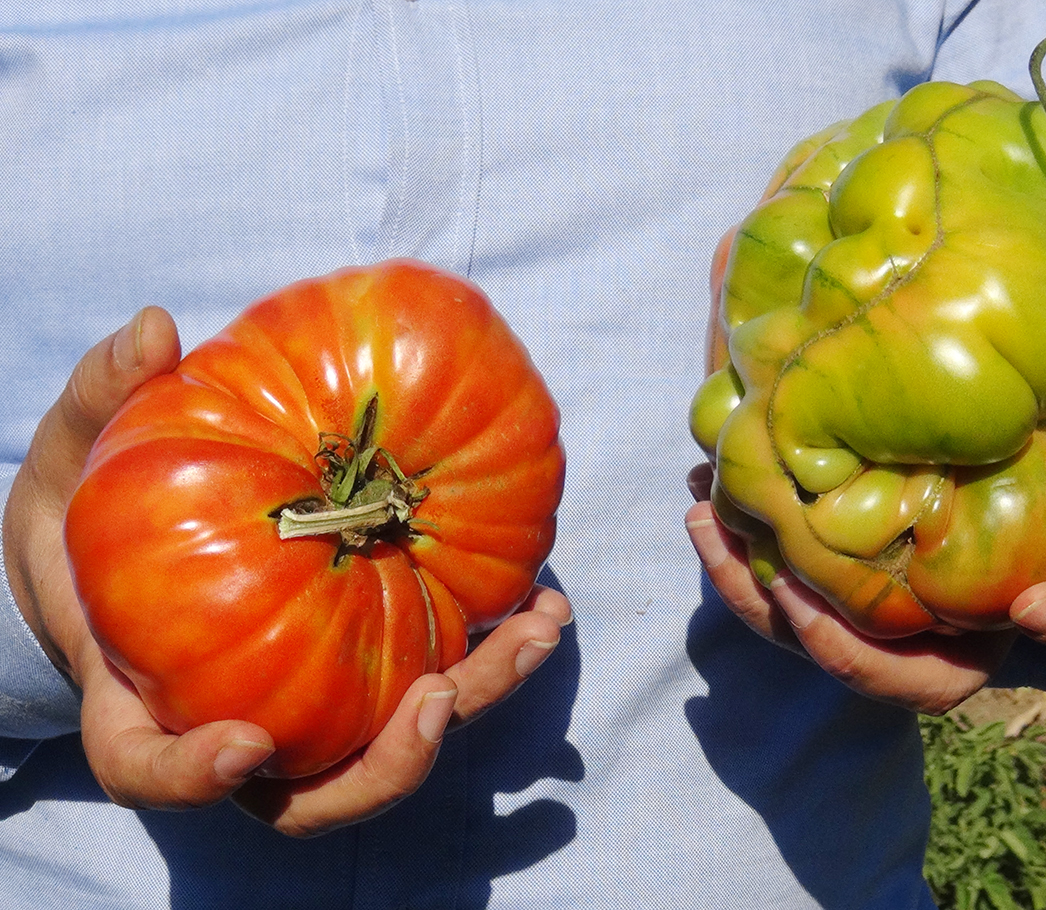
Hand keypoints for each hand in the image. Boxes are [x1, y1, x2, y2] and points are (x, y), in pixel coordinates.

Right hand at [1, 309, 569, 836]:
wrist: (129, 544)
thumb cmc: (95, 510)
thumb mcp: (80, 451)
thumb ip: (106, 397)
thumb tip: (155, 329)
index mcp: (142, 696)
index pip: (153, 767)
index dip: (195, 773)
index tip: (247, 739)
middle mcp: (235, 722)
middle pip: (313, 789)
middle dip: (389, 761)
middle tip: (446, 693)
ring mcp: (311, 706)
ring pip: (393, 746)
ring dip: (474, 699)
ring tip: (540, 627)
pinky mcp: (368, 669)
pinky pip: (429, 681)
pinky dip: (489, 651)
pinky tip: (540, 599)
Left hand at [685, 464, 1045, 715]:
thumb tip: (1034, 614)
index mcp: (944, 667)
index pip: (886, 680)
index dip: (840, 652)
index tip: (801, 598)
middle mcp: (889, 645)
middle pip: (807, 643)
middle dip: (752, 598)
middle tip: (715, 531)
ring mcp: (854, 605)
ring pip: (775, 603)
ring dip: (729, 560)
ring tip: (699, 504)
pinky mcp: (831, 561)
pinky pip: (774, 554)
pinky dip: (740, 523)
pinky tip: (710, 480)